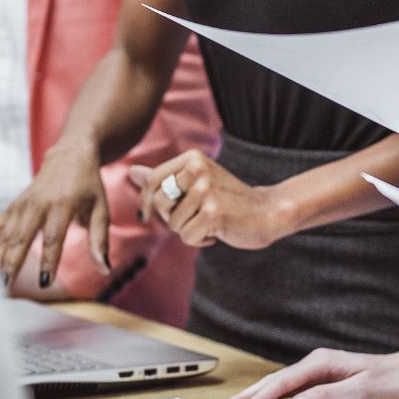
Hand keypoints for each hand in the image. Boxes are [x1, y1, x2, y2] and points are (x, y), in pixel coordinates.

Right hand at [0, 140, 109, 288]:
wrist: (71, 154)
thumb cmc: (89, 185)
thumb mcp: (101, 208)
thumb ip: (99, 240)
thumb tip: (105, 270)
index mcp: (63, 205)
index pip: (54, 238)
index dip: (49, 261)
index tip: (45, 283)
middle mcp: (38, 204)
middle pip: (22, 238)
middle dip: (13, 264)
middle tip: (5, 289)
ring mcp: (23, 204)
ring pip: (7, 235)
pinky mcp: (13, 205)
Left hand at [129, 150, 294, 249]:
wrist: (266, 212)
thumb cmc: (227, 199)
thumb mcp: (196, 182)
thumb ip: (164, 178)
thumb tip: (132, 171)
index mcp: (193, 158)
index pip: (152, 182)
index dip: (147, 202)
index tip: (153, 215)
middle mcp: (198, 169)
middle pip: (159, 204)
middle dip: (172, 217)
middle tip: (195, 216)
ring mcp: (206, 190)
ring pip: (173, 224)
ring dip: (188, 230)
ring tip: (210, 222)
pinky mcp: (213, 212)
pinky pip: (187, 237)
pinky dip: (200, 240)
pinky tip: (217, 232)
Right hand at [210, 326, 398, 398]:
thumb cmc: (391, 381)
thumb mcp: (361, 391)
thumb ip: (326, 397)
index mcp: (321, 363)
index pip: (280, 385)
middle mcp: (316, 364)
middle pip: (273, 383)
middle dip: (244, 398)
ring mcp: (319, 372)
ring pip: (279, 387)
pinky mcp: (324, 381)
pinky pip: (290, 391)